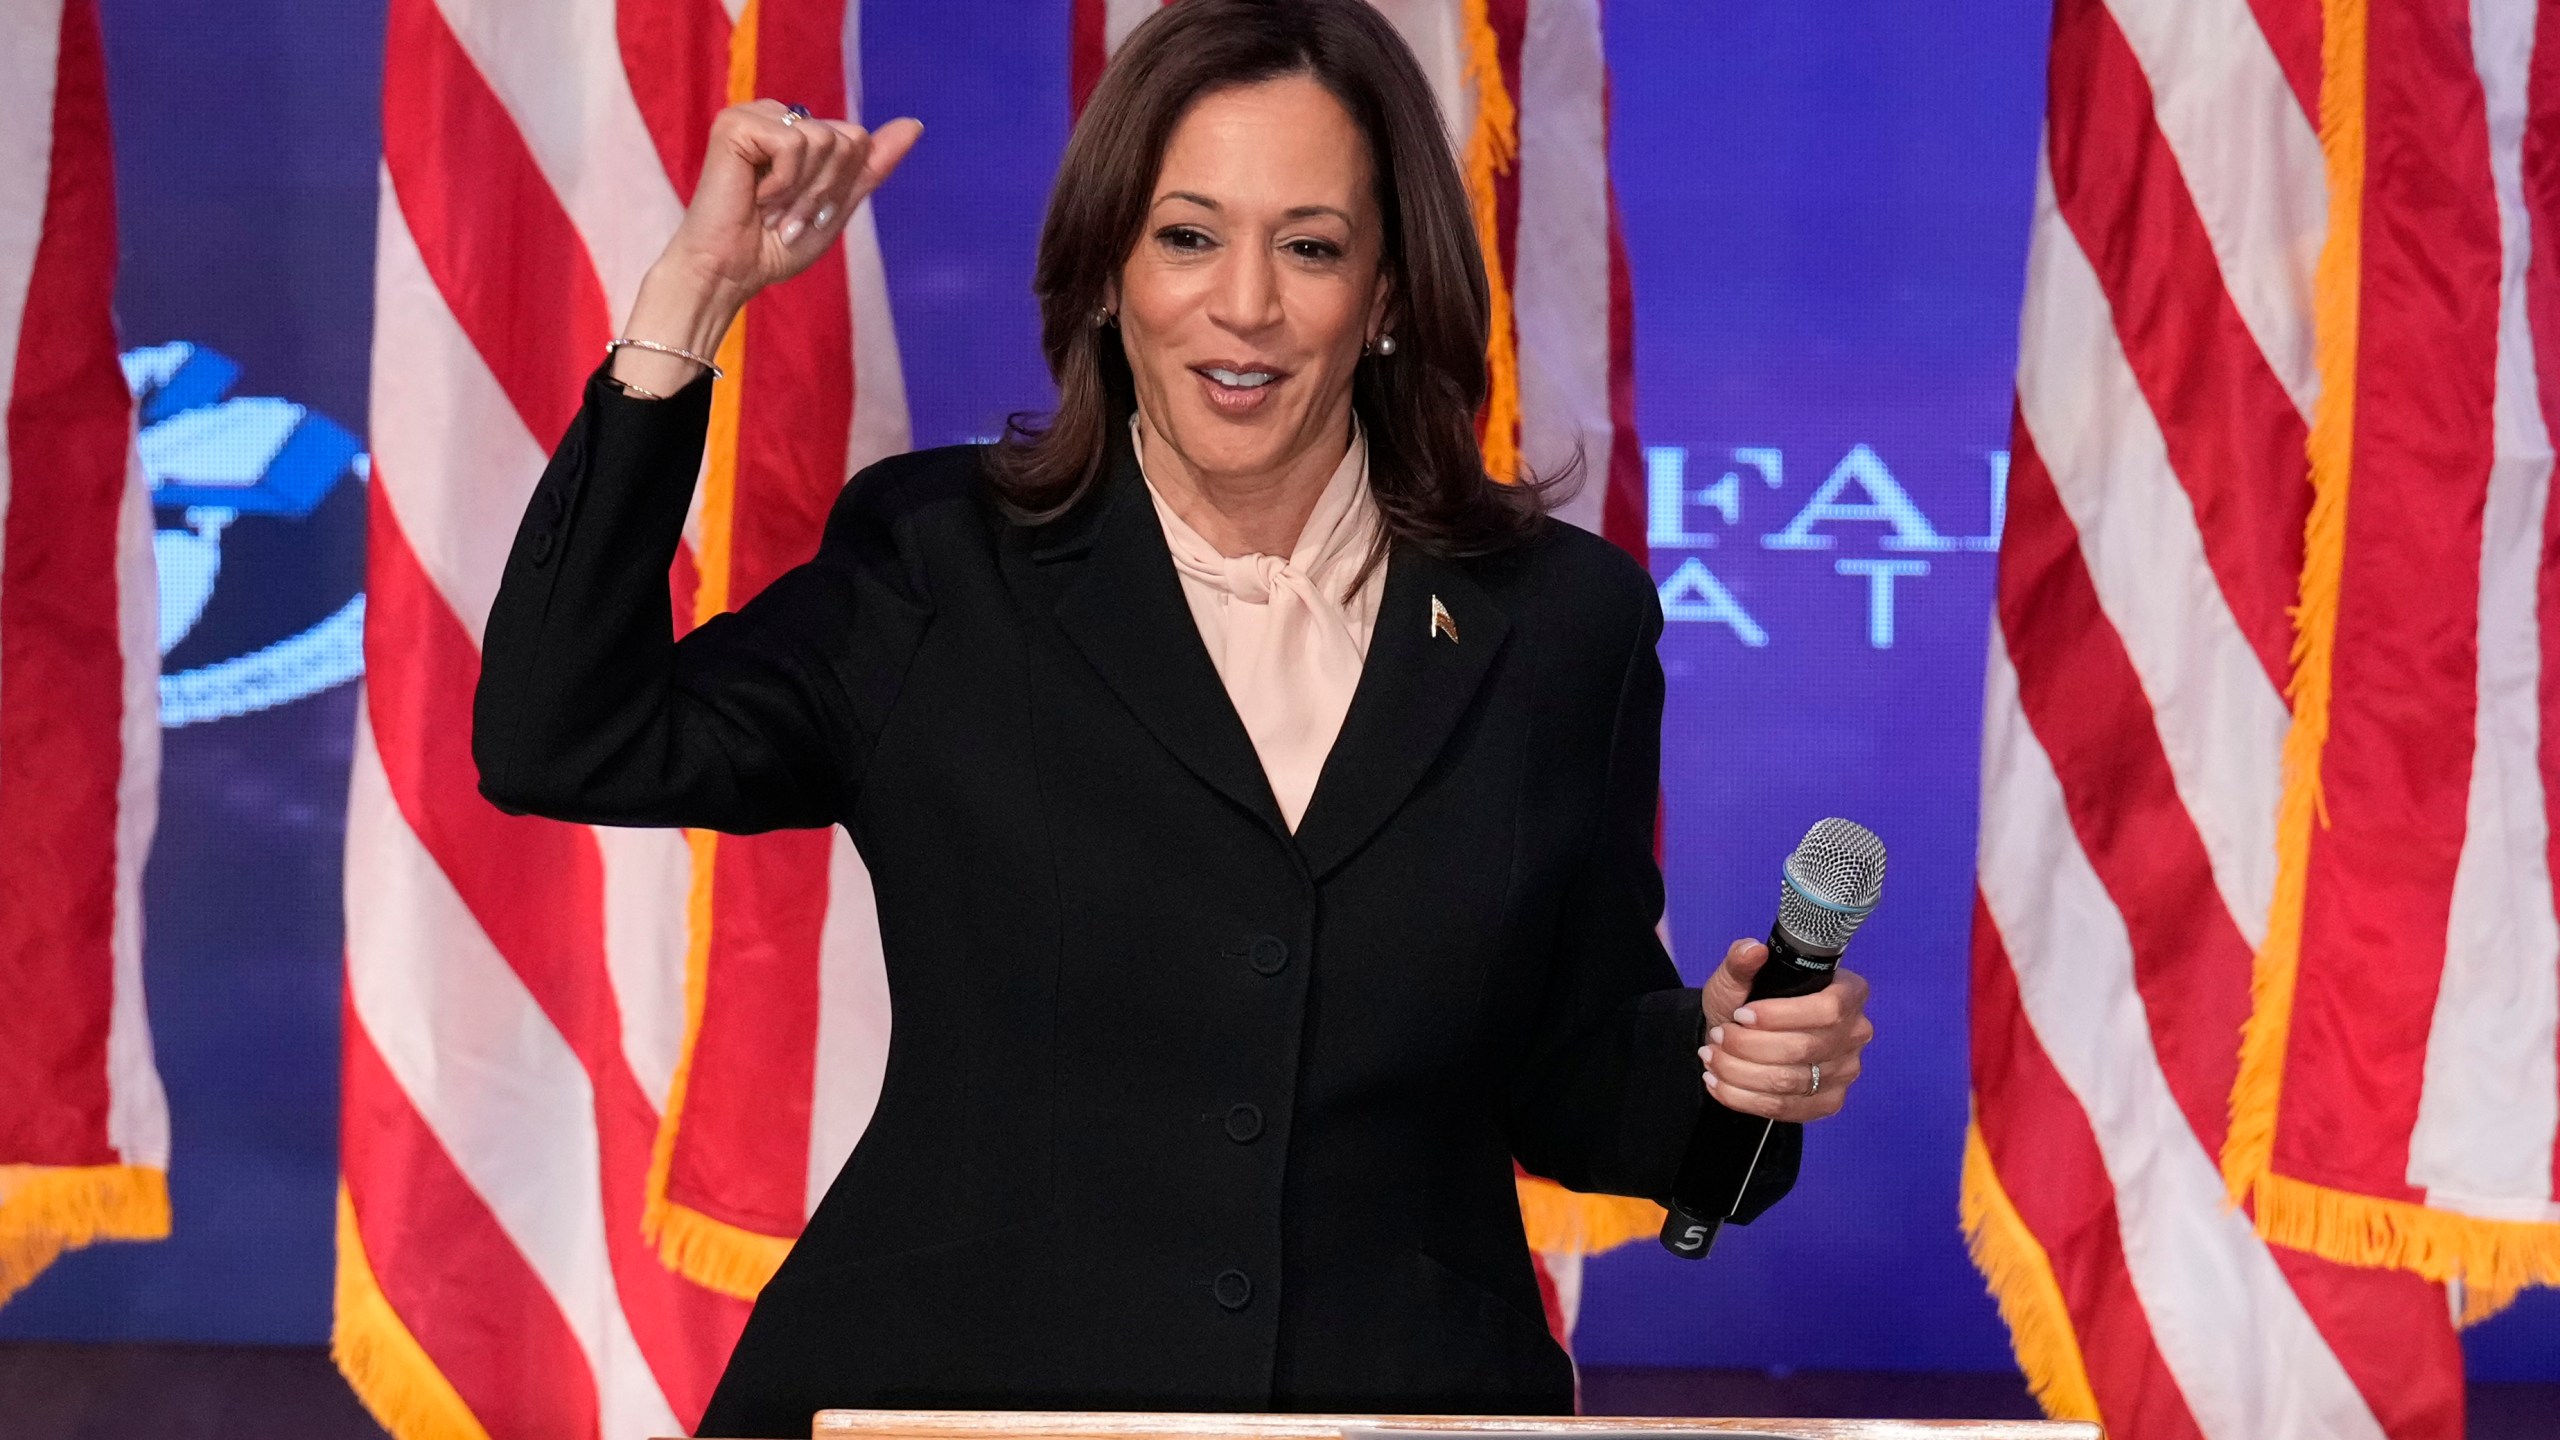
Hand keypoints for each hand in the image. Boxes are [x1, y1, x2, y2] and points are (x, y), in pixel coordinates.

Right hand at [612, 101, 921, 393]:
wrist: (731, 272)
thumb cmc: (776, 245)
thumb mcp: (837, 206)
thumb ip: (872, 167)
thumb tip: (914, 125)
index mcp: (801, 131)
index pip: (857, 141)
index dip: (841, 187)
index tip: (807, 215)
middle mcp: (779, 116)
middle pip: (846, 139)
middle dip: (825, 190)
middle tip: (787, 215)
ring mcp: (755, 116)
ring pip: (824, 140)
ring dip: (803, 192)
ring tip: (770, 209)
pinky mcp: (735, 123)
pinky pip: (794, 144)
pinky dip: (782, 184)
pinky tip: (754, 196)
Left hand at [1696, 938, 1871, 1122]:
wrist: (1741, 1039)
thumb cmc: (1747, 1002)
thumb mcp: (1737, 976)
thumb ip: (1741, 961)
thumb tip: (1752, 950)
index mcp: (1848, 993)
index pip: (1827, 1009)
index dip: (1780, 1016)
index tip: (1741, 1014)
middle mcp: (1856, 1033)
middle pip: (1804, 1048)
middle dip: (1749, 1045)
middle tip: (1717, 1036)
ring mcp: (1846, 1071)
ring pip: (1790, 1081)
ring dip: (1740, 1072)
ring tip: (1711, 1057)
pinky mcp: (1828, 1102)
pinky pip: (1785, 1108)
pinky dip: (1743, 1098)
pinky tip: (1718, 1083)